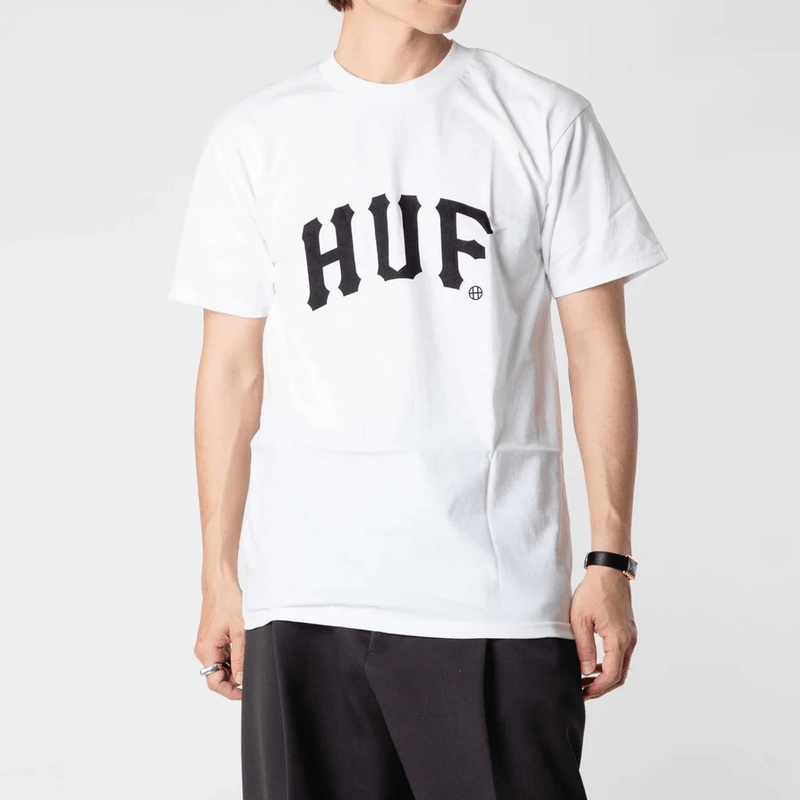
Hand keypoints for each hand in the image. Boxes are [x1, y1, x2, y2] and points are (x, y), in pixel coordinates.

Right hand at [194, 582, 245, 700]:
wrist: (221, 584)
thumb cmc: (228, 601)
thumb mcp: (240, 631)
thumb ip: (241, 657)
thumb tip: (242, 680)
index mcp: (206, 650)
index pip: (214, 682)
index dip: (230, 691)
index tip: (246, 692)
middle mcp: (203, 650)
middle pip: (218, 676)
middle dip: (235, 680)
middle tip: (253, 675)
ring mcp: (207, 645)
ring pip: (221, 666)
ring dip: (235, 667)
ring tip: (250, 657)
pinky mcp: (212, 639)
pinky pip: (222, 656)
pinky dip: (233, 657)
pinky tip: (244, 649)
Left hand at [570, 565, 637, 699]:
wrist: (609, 572)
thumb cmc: (593, 591)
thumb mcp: (580, 619)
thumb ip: (584, 647)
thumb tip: (586, 671)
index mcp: (618, 639)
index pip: (612, 675)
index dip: (597, 689)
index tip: (582, 693)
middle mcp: (629, 640)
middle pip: (619, 676)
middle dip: (601, 687)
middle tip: (582, 691)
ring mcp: (630, 635)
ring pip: (621, 666)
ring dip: (605, 677)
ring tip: (585, 679)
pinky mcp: (627, 630)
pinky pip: (621, 655)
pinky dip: (609, 665)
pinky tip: (594, 664)